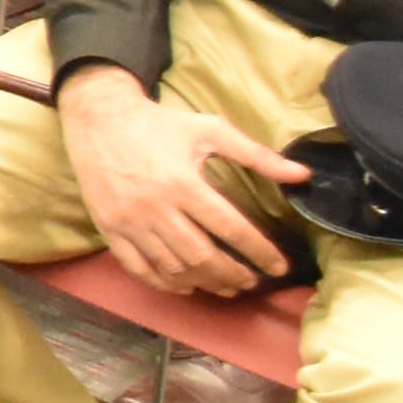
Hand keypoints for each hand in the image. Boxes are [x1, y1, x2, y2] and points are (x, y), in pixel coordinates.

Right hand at [60, 63, 311, 297]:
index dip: (260, 252)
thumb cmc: (160, 123)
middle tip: (253, 281)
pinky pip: (139, 267)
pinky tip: (185, 284)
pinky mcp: (109, 228)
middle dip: (234, 274)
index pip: (231, 229)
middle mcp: (156, 207)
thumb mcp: (210, 130)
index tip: (279, 267)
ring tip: (226, 285)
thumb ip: (257, 155)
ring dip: (204, 282)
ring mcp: (129, 221)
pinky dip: (164, 283)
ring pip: (173, 266)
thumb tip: (304, 175)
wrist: (98, 116)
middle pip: (203, 256)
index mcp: (183, 183)